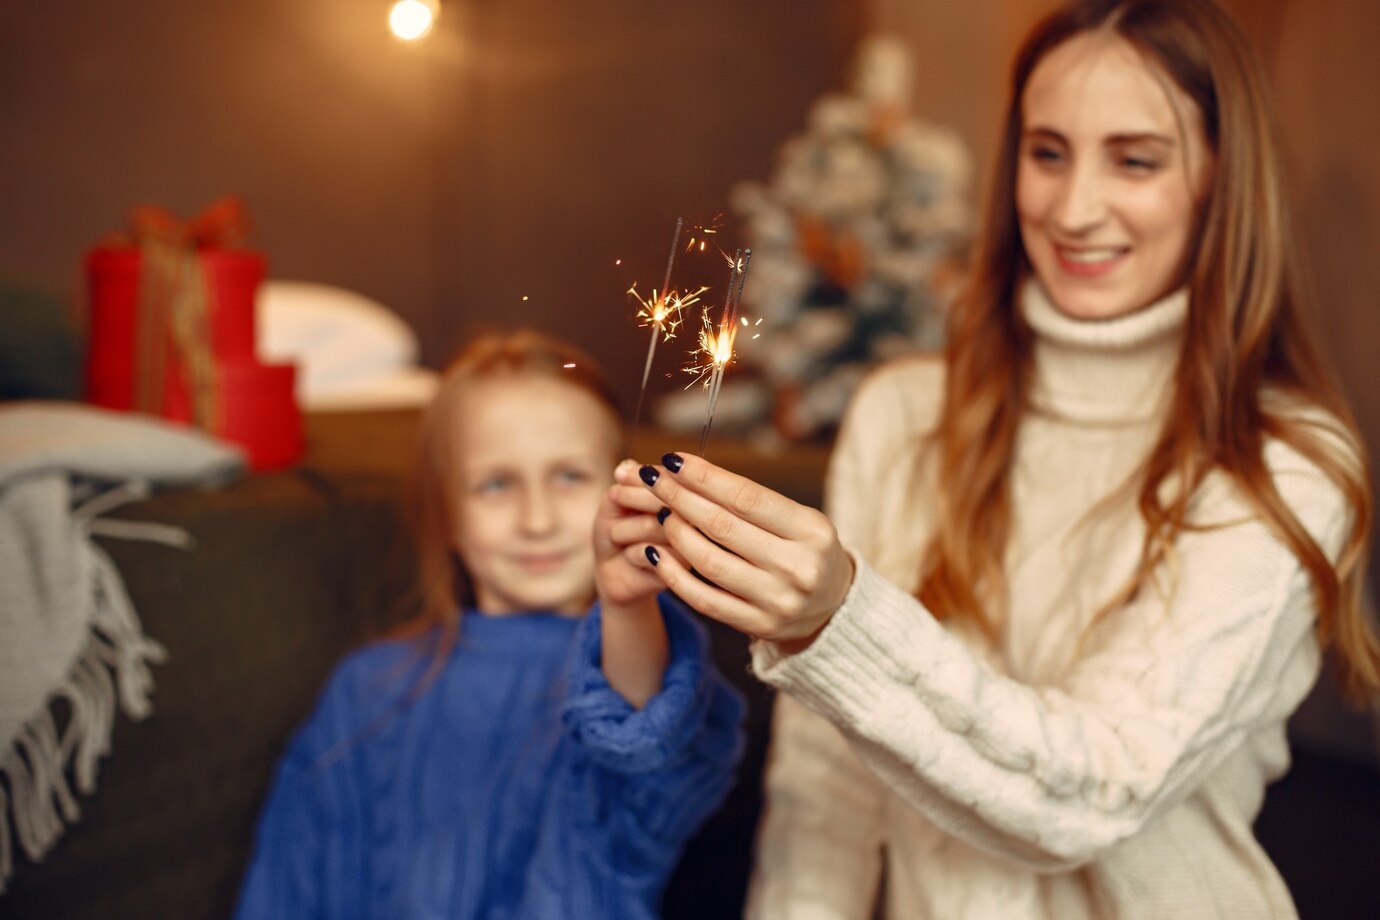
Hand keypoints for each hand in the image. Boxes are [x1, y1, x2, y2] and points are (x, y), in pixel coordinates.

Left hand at [593, 459, 675, 607]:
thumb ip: (624, 485)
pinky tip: (631, 559)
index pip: (673, 480)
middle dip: (632, 497)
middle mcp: (692, 521)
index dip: (646, 475)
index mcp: (683, 499)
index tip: (619, 476)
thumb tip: (627, 467)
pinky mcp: (680, 572)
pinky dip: (630, 554)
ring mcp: (689, 547)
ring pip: (652, 525)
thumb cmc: (617, 533)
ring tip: (618, 537)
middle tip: (614, 498)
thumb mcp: (615, 504)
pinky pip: (649, 553)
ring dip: (623, 530)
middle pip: (667, 500)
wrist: (614, 573)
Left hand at [634, 451, 853, 644]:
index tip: (674, 461)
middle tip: (653, 479)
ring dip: (675, 533)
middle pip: (722, 526)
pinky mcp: (759, 626)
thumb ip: (754, 502)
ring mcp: (777, 601)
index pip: (746, 497)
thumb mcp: (800, 520)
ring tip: (660, 513)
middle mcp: (797, 567)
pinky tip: (655, 554)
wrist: (835, 607)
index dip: (704, 477)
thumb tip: (692, 473)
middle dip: (680, 497)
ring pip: (709, 563)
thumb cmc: (806, 550)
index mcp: (811, 531)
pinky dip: (674, 576)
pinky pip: (704, 600)